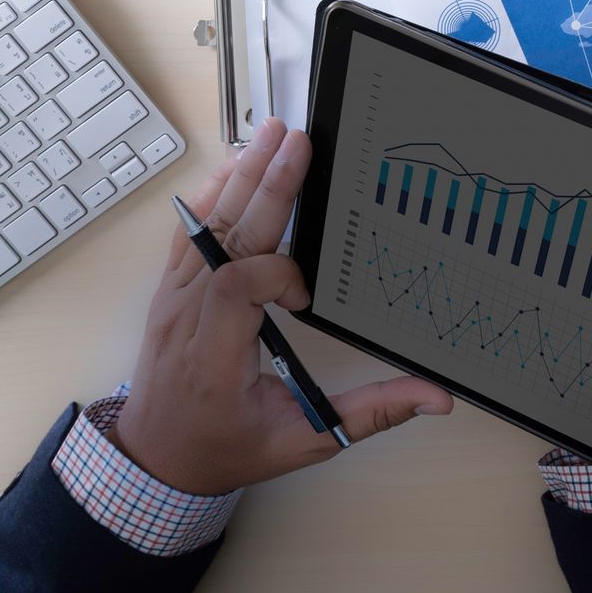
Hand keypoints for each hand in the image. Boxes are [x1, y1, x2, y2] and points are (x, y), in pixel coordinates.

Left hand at [110, 118, 452, 494]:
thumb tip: (435, 400)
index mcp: (215, 360)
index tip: (304, 299)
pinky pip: (187, 230)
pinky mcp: (170, 287)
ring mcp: (172, 298)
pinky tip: (236, 164)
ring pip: (204, 227)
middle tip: (299, 143)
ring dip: (241, 177)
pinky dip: (212, 194)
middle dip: (265, 189)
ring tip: (272, 134)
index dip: (275, 276)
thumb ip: (369, 415)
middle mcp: (186, 320)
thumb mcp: (301, 443)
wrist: (156, 458)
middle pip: (224, 241)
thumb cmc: (225, 449)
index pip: (235, 290)